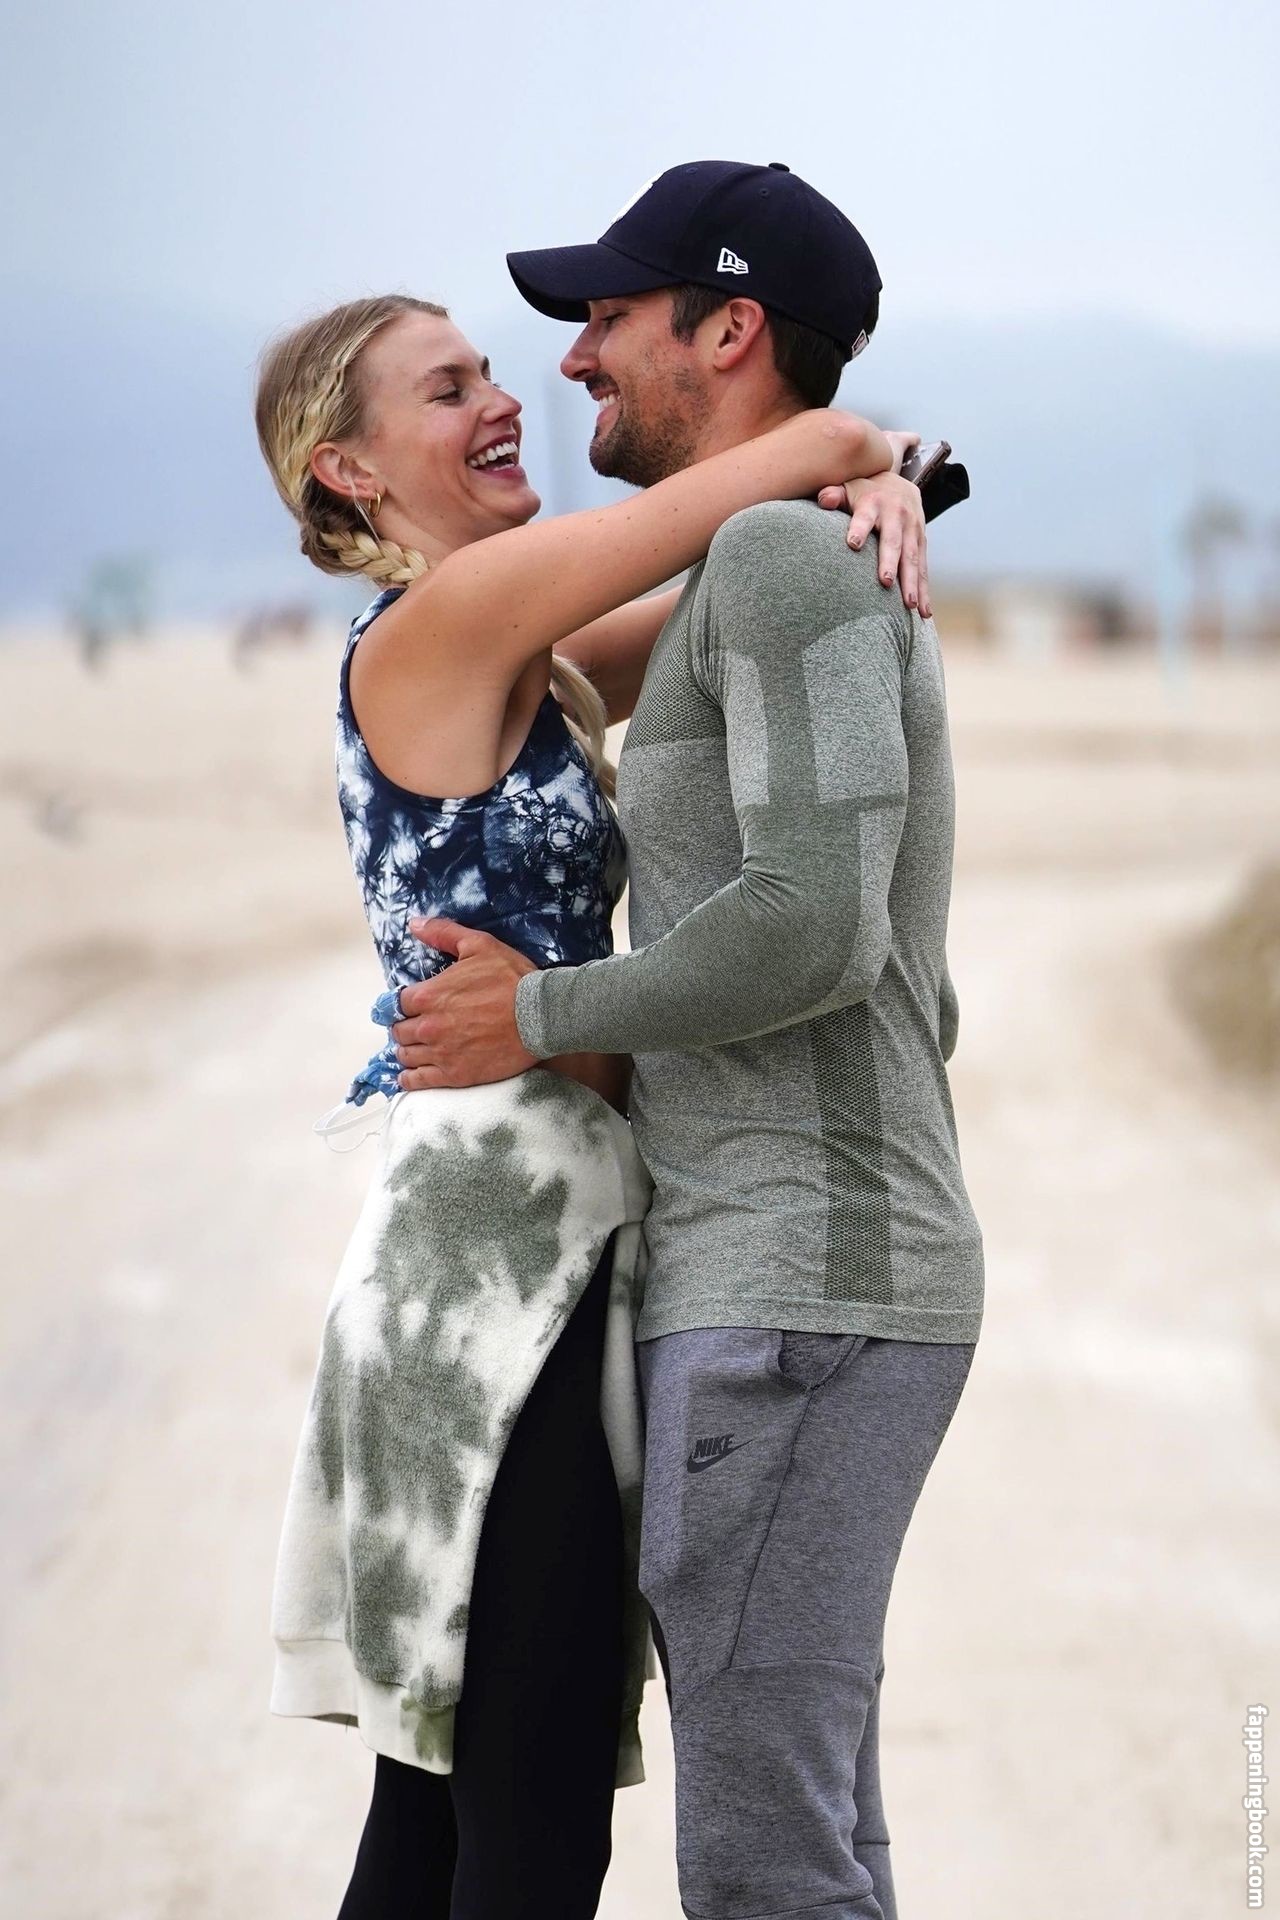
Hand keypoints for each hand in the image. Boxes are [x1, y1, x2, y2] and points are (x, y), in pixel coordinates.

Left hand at [391, 919, 538, 1089]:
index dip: (401, 1005)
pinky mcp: (454, 1075)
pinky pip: (418, 1081)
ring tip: (415, 1049)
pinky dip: (409, 1079)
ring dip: (407, 1051)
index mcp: (428, 995)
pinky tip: (410, 1075)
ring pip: (405, 1056)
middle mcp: (428, 1025)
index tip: (409, 1007)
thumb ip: (443, 933)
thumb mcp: (479, 945)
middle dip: (405, 1027)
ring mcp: (440, 1053)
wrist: (541, 1016)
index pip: (396, 1004)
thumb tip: (414, 923)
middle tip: (415, 1027)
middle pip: (399, 1031)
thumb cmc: (513, 979)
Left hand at [816, 467, 930, 615]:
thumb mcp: (848, 487)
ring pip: (913, 558)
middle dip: (890, 561)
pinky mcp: (921, 544)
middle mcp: (897, 516)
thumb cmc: (864, 492)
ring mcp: (912, 531)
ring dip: (912, 582)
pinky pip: (923, 568)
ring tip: (911, 605)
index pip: (865, 516)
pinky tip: (924, 613)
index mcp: (874, 503)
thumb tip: (824, 500)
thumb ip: (834, 494)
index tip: (852, 543)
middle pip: (893, 541)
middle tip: (886, 582)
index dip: (859, 528)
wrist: (900, 486)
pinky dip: (925, 590)